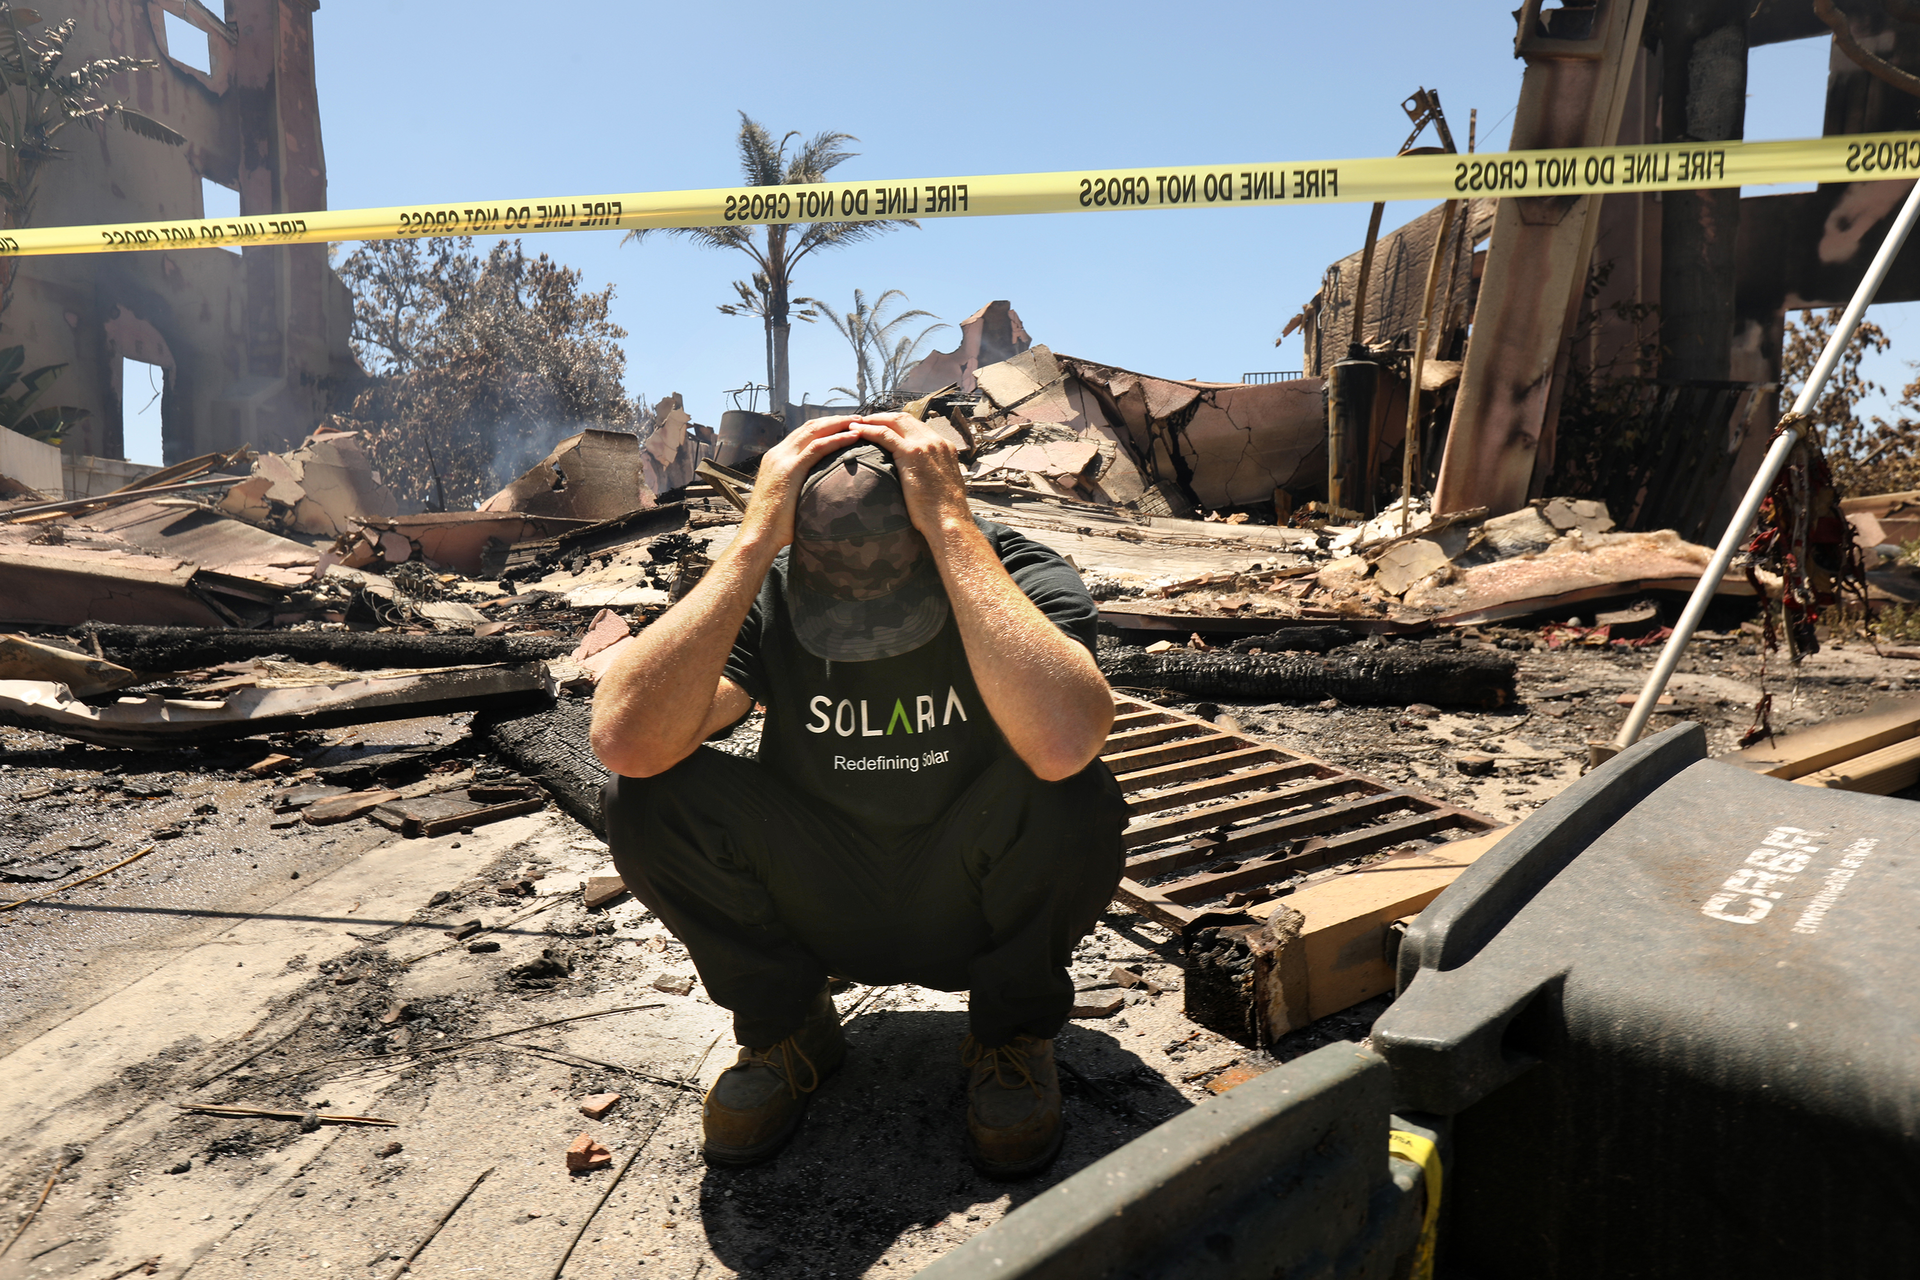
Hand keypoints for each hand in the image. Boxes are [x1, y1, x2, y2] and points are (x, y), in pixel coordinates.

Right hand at [738, 416, 862, 550]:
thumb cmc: (775, 526)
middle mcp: (778, 453)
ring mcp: (782, 459)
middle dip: (835, 420)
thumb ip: (800, 486)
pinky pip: (818, 447)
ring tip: (860, 422)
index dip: (825, 427)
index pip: (803, 433)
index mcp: (776, 458)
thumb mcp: (787, 498)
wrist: (758, 536)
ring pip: (814, 431)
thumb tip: (820, 490)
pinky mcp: (790, 469)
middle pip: (810, 427)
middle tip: (858, 419)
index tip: (845, 426)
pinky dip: (837, 439)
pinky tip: (853, 437)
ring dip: (839, 424)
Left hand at [846, 412, 970, 536]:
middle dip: (882, 418)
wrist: (950, 521)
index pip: (917, 427)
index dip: (897, 425)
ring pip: (894, 422)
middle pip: (904, 419)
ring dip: (872, 420)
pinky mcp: (911, 453)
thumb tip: (917, 480)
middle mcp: (936, 441)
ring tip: (855, 425)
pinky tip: (855, 431)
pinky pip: (884, 435)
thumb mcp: (940, 486)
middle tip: (864, 422)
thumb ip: (931, 475)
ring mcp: (925, 445)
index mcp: (945, 447)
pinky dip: (868, 430)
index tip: (881, 428)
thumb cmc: (943, 513)